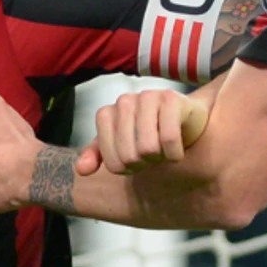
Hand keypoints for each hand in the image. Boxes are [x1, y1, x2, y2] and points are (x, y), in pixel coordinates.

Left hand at [77, 89, 208, 175]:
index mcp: (107, 114)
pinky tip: (177, 150)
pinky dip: (175, 153)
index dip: (127, 169)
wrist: (185, 118)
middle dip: (145, 163)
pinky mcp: (171, 98)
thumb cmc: (150, 133)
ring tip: (163, 150)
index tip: (136, 161)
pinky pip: (168, 139)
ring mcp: (147, 97)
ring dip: (160, 157)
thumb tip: (81, 170)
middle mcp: (124, 102)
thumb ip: (97, 155)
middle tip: (153, 156)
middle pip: (129, 156)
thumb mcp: (120, 146)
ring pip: (148, 147)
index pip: (112, 162)